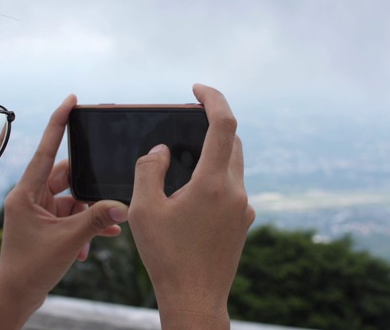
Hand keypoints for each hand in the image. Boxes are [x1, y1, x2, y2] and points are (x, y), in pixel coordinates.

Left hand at [0, 95, 127, 328]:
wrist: (17, 297)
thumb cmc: (31, 268)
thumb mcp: (68, 240)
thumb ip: (97, 219)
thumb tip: (123, 206)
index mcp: (27, 192)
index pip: (45, 150)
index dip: (59, 123)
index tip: (71, 101)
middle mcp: (32, 197)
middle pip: (67, 178)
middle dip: (89, 189)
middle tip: (108, 190)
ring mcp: (40, 211)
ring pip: (74, 200)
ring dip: (90, 214)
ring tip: (106, 230)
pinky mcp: (47, 225)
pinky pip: (72, 216)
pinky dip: (85, 227)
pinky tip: (94, 243)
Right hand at [128, 84, 254, 328]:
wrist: (195, 299)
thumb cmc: (166, 257)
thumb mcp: (144, 210)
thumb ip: (149, 170)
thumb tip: (161, 150)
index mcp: (212, 183)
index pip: (224, 124)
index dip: (213, 98)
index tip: (197, 89)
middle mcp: (236, 191)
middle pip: (233, 142)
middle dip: (212, 126)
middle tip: (187, 124)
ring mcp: (244, 208)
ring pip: (235, 165)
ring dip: (215, 154)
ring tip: (185, 164)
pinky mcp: (245, 222)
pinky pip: (234, 187)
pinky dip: (217, 178)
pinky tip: (194, 196)